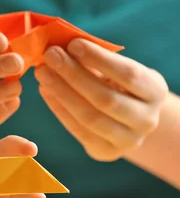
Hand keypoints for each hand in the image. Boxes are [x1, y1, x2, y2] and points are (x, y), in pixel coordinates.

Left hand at [35, 38, 168, 161]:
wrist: (130, 122)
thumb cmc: (120, 86)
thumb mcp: (118, 72)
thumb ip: (97, 61)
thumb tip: (63, 46)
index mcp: (155, 92)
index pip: (128, 74)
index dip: (99, 59)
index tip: (73, 44)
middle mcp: (147, 120)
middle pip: (105, 98)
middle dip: (73, 75)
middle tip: (50, 56)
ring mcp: (127, 141)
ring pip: (89, 117)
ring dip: (61, 93)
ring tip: (42, 73)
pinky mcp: (106, 152)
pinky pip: (77, 130)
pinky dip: (59, 109)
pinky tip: (45, 90)